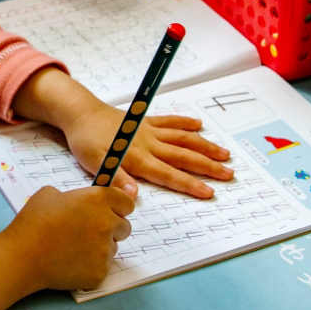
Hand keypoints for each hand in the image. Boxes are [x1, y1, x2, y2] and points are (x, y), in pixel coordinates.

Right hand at [0, 185, 132, 309]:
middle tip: (89, 232)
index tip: (111, 211)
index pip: (127, 203)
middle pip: (124, 227)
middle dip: (111, 228)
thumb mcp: (50, 193)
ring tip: (74, 248)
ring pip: (113, 248)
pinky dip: (91, 266)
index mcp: (98, 199)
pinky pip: (102, 267)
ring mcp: (105, 250)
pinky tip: (71, 262)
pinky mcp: (100, 272)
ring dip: (100, 248)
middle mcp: (107, 222)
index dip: (118, 207)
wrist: (22, 256)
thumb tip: (79, 203)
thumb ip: (74, 196)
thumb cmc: (33, 222)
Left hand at [62, 102, 233, 198]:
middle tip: (229, 174)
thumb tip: (133, 195)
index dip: (190, 184)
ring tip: (224, 154)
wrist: (81, 114)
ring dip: (204, 146)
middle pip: (183, 156)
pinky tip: (199, 125)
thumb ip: (116, 179)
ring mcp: (149, 130)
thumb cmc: (86, 141)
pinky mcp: (146, 120)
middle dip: (207, 166)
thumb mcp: (95, 164)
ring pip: (183, 138)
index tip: (209, 192)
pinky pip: (170, 121)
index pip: (168, 174)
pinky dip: (185, 122)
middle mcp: (148, 144)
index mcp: (137, 158)